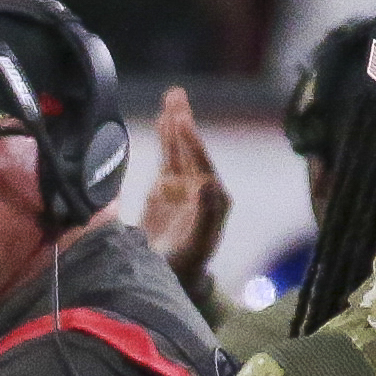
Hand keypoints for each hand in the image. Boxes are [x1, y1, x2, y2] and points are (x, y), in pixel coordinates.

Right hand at [138, 87, 230, 297]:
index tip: (180, 121)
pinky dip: (166, 140)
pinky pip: (166, 159)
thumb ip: (207, 215)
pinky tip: (164, 121)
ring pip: (178, 150)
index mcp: (210, 199)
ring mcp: (182, 187)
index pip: (200, 163)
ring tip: (172, 98)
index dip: (190, 141)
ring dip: (175, 124)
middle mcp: (200, 188)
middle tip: (176, 95)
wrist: (170, 279)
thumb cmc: (185, 266)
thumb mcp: (197, 245)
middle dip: (183, 122)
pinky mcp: (165, 192)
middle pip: (190, 149)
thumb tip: (211, 183)